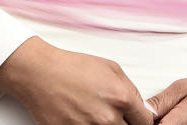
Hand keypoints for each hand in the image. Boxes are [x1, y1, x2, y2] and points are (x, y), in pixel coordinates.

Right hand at [0, 36, 154, 124]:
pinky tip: (83, 120)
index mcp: (122, 99)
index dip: (140, 121)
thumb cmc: (73, 68)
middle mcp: (107, 118)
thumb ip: (131, 90)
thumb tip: (142, 108)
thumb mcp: (111, 68)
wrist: (41, 73)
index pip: (145, 123)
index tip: (135, 120)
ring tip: (94, 115)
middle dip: (124, 124)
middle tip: (113, 116)